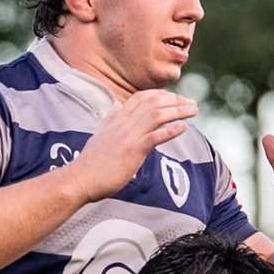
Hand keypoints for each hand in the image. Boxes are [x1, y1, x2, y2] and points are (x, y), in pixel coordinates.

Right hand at [71, 89, 197, 201]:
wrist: (79, 179)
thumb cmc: (90, 164)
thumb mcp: (100, 136)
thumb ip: (110, 121)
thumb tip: (116, 108)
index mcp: (115, 119)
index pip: (140, 97)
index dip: (160, 95)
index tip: (174, 98)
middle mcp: (122, 123)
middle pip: (153, 103)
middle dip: (175, 100)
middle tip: (191, 104)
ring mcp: (127, 136)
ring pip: (157, 115)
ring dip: (178, 111)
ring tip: (194, 111)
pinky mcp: (131, 152)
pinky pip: (155, 137)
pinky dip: (171, 130)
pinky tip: (184, 127)